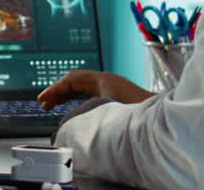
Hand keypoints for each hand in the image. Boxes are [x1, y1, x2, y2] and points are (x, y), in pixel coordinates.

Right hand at [37, 69, 152, 110]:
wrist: (161, 118)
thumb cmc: (137, 113)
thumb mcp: (104, 113)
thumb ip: (83, 116)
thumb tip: (66, 124)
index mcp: (102, 80)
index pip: (71, 81)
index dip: (54, 90)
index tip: (42, 99)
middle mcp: (107, 80)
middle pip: (76, 80)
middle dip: (58, 90)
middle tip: (44, 102)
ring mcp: (114, 86)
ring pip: (83, 85)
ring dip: (67, 94)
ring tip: (54, 104)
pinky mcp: (118, 95)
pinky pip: (91, 91)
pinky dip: (78, 97)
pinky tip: (74, 106)